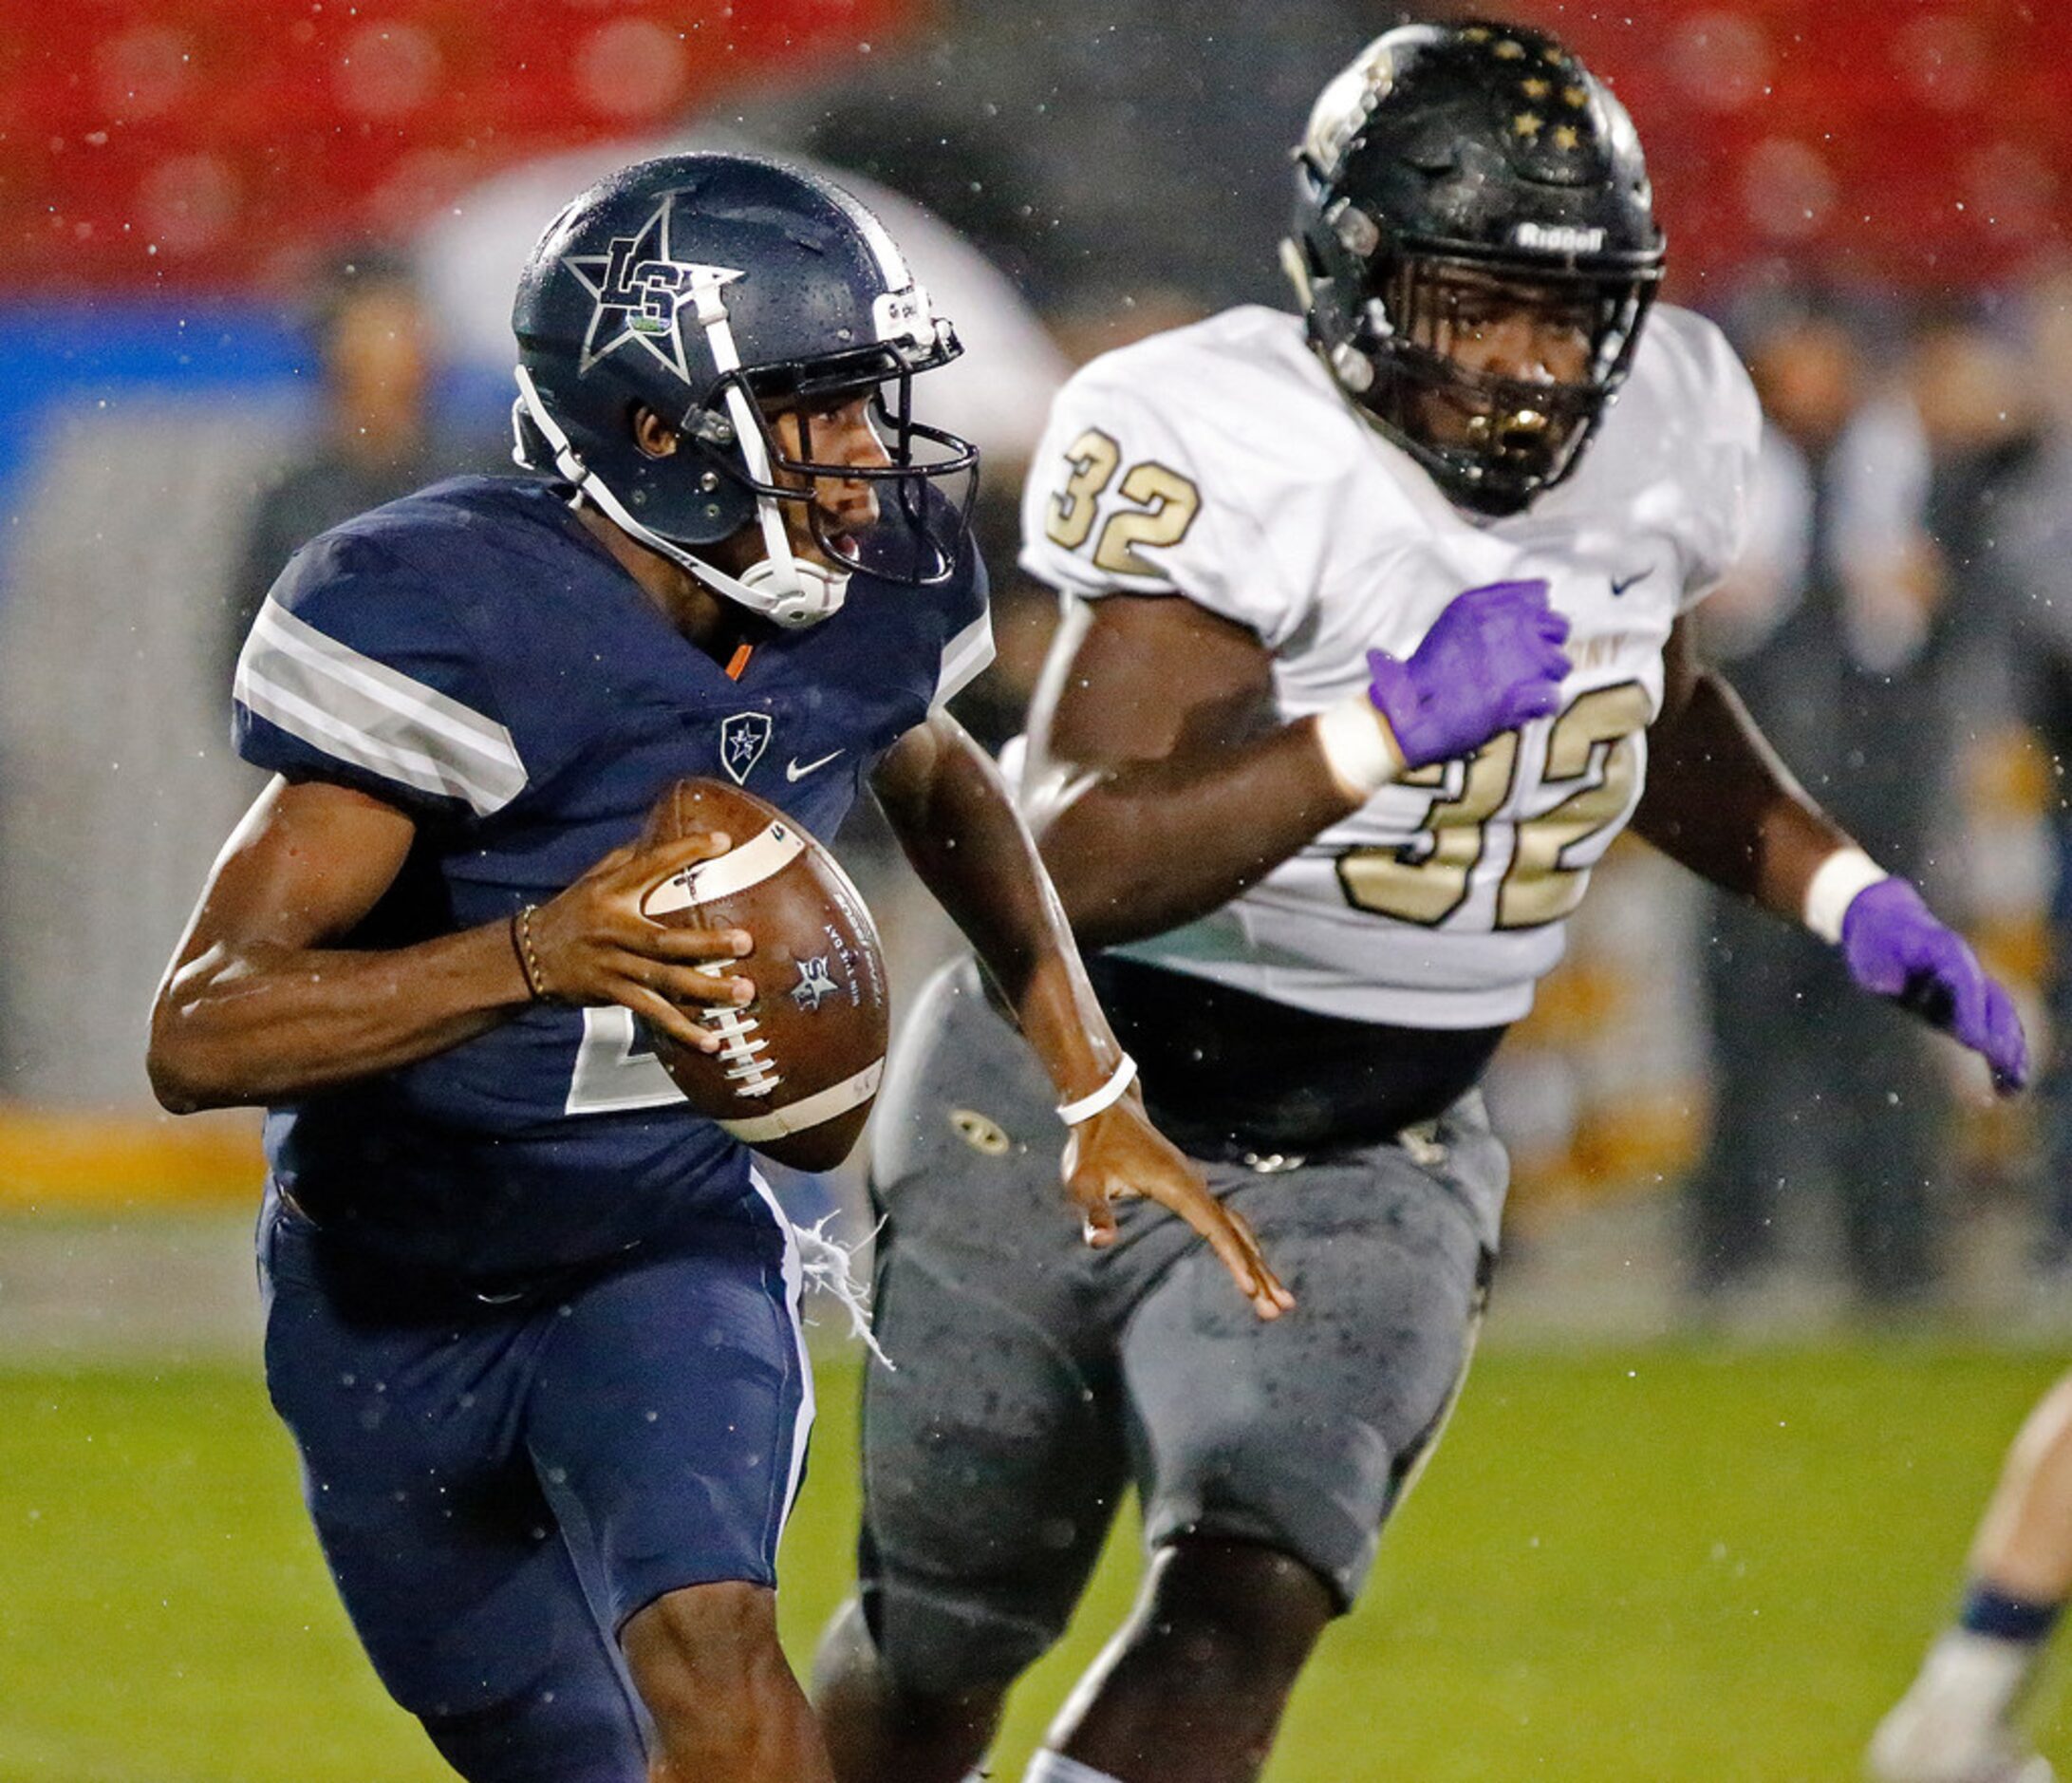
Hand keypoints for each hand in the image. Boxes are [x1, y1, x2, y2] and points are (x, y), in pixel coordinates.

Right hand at [525, 832, 756, 1053]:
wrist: (527, 956)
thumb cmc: (572, 911)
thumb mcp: (593, 879)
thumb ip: (628, 859)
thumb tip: (665, 828)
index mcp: (611, 891)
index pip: (650, 865)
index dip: (685, 852)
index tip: (722, 841)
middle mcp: (613, 929)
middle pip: (666, 940)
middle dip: (707, 944)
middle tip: (746, 942)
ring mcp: (613, 964)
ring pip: (665, 981)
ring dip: (706, 990)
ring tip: (743, 992)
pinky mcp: (611, 993)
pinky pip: (652, 1013)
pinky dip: (682, 1029)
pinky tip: (711, 1042)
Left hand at [1062, 1095, 1293, 1320]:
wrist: (1106, 1110)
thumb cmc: (1094, 1148)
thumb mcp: (1085, 1182)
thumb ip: (1095, 1212)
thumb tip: (1100, 1241)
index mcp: (1177, 1186)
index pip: (1213, 1228)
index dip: (1233, 1259)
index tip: (1251, 1288)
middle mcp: (1195, 1185)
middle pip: (1236, 1232)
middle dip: (1260, 1271)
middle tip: (1281, 1308)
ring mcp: (1197, 1186)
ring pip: (1237, 1227)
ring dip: (1259, 1262)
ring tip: (1280, 1298)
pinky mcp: (1193, 1189)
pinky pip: (1227, 1221)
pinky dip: (1245, 1246)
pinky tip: (1254, 1264)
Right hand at [1366, 578, 1571, 767]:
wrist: (1408, 714)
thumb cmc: (1429, 671)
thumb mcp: (1456, 619)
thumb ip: (1497, 602)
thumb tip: (1543, 588)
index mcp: (1483, 605)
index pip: (1538, 596)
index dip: (1534, 618)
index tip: (1519, 636)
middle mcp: (1506, 625)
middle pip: (1558, 627)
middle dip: (1546, 646)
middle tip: (1521, 665)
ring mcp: (1518, 660)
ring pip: (1560, 664)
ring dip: (1544, 677)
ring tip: (1518, 690)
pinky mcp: (1520, 696)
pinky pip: (1551, 696)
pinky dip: (1539, 705)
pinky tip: (1519, 709)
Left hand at [1840, 878, 2028, 1093]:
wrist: (1888, 924)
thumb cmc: (1877, 941)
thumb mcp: (1873, 956)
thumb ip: (1885, 973)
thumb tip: (1890, 988)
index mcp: (1944, 951)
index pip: (1964, 984)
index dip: (1971, 1013)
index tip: (1975, 1043)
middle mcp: (1966, 969)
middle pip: (1994, 1004)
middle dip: (2000, 1037)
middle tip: (2004, 1068)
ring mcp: (1971, 986)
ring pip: (2002, 1019)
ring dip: (2011, 1051)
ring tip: (2013, 1087)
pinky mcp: (1966, 1004)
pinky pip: (1993, 1027)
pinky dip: (2004, 1053)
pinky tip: (2007, 1085)